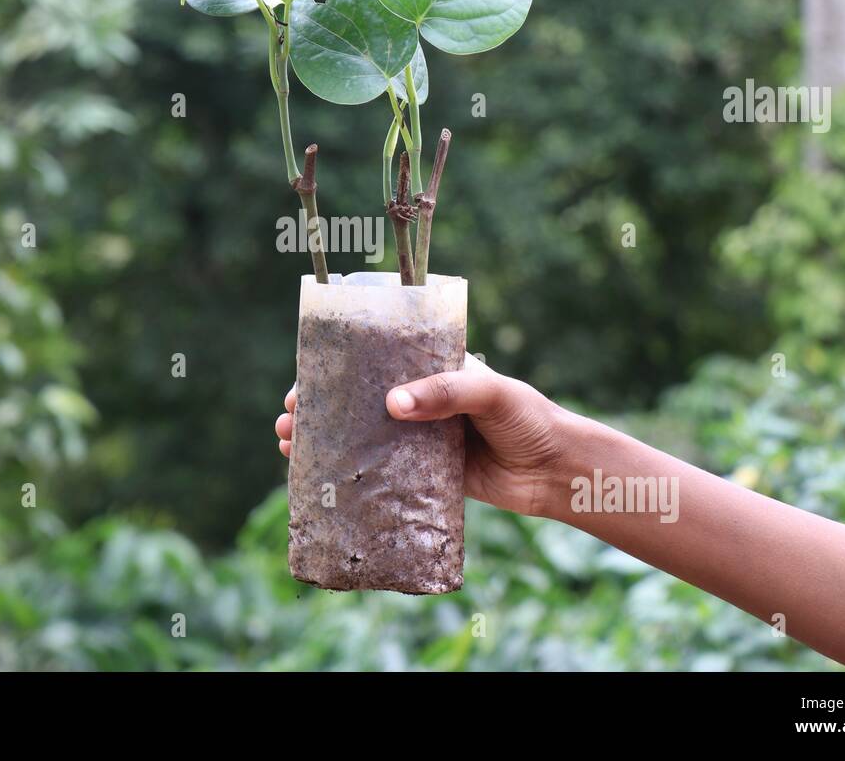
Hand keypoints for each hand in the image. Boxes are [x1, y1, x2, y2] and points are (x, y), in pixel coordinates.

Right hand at [276, 354, 571, 517]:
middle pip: (358, 401)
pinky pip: (382, 473)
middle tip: (286, 420)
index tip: (302, 381)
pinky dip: (352, 474)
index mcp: (431, 370)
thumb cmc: (529, 419)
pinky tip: (324, 481)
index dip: (334, 371)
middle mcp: (421, 402)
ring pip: (363, 437)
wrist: (557, 472)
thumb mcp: (489, 393)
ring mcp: (420, 440)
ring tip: (290, 449)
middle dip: (318, 409)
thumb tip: (392, 404)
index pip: (374, 363)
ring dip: (326, 442)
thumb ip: (445, 393)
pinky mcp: (426, 476)